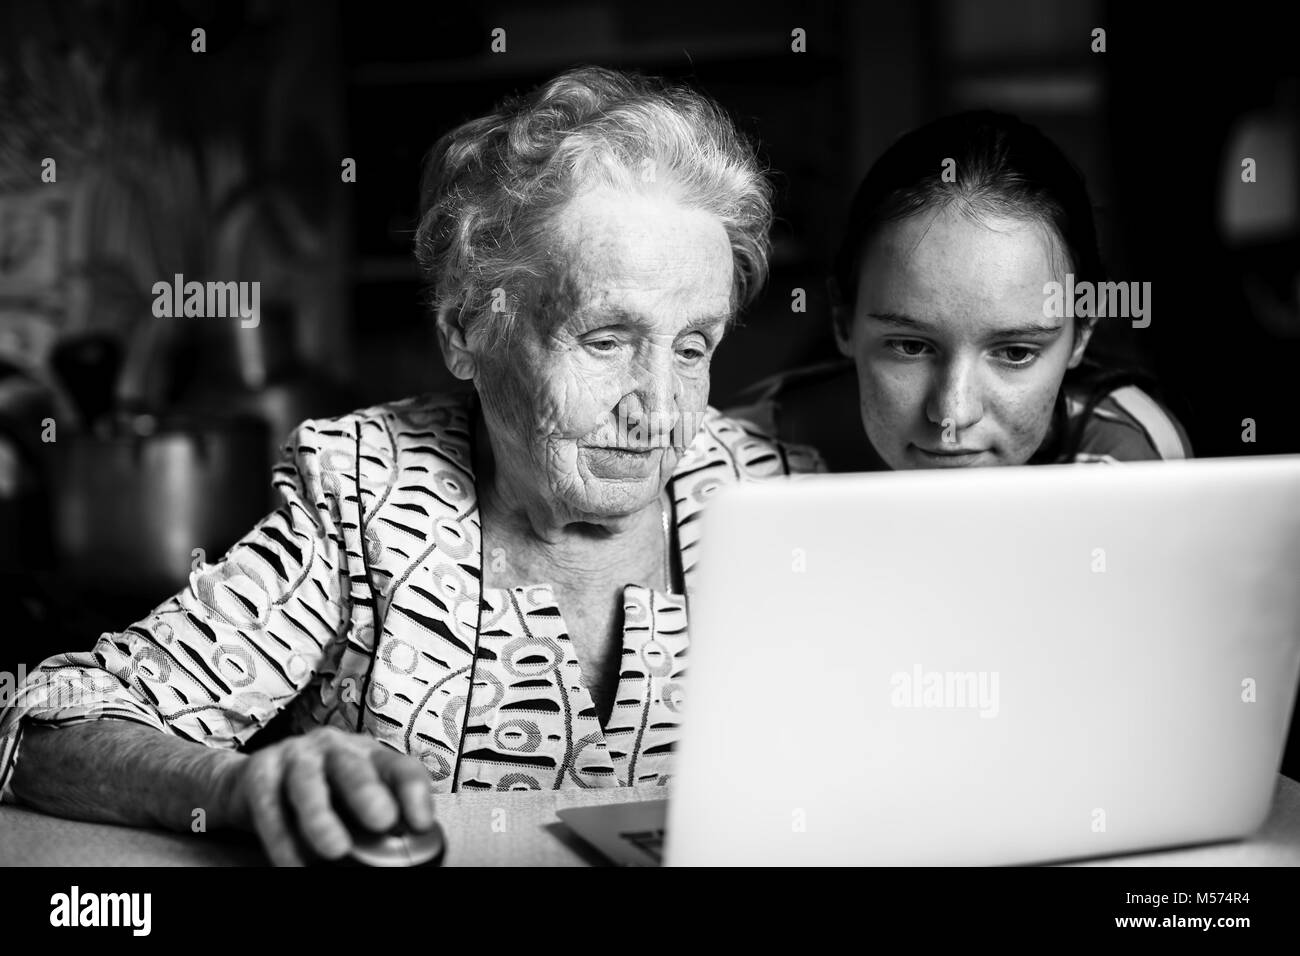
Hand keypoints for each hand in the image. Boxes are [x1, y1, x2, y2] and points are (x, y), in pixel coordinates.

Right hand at [217, 726, 436, 865]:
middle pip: (352, 767)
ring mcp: (294, 757)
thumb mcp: (352, 801)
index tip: (422, 824)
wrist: (253, 781)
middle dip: (368, 792)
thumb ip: (376, 819)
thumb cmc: (320, 792)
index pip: (398, 767)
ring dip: (321, 817)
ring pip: (307, 783)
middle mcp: (333, 748)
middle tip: (383, 820)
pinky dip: (282, 839)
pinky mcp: (259, 774)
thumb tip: (402, 848)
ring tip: (336, 850)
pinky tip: (293, 864)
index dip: (413, 792)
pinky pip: (270, 808)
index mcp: (367, 754)